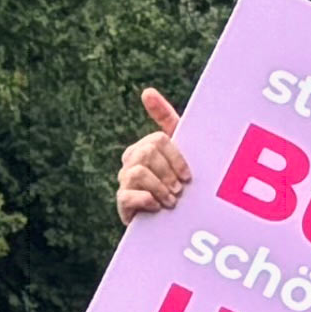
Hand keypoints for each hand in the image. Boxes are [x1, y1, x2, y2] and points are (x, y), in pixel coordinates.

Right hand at [113, 88, 188, 225]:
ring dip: (159, 188)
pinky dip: (146, 200)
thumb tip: (146, 91)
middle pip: (147, 153)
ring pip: (138, 172)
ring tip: (171, 201)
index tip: (188, 176)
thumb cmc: (178, 180)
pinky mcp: (122, 202)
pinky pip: (127, 194)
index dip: (176, 158)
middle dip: (167, 173)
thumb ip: (166, 118)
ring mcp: (124, 181)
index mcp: (145, 146)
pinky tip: (157, 207)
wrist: (173, 220)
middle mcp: (131, 161)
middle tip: (179, 190)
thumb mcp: (181, 149)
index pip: (158, 140)